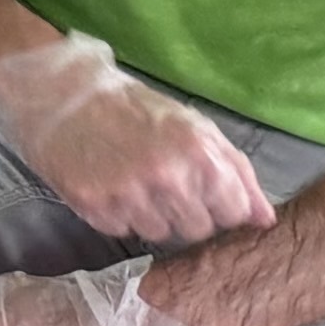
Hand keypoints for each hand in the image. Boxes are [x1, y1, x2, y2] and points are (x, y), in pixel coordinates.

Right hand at [0, 31, 276, 247]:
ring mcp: (129, 195)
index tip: (198, 185)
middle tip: (160, 181)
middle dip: (184, 211)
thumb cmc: (133, 106)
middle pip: (197, 230)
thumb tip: (266, 219)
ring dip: (149, 214)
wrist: (57, 90)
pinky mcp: (94, 207)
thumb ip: (237, 171)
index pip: (234, 213)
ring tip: (130, 180)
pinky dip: (117, 213)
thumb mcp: (194, 126)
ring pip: (159, 235)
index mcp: (200, 155)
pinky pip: (121, 231)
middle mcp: (168, 178)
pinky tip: (106, 183)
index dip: (218, 202)